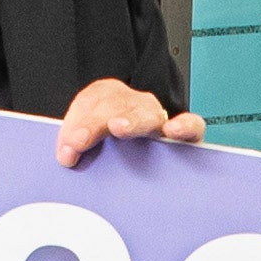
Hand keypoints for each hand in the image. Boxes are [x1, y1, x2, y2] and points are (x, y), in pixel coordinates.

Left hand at [53, 77, 206, 167]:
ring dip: (131, 120)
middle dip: (95, 122)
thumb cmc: (112, 150)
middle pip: (114, 105)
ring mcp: (159, 118)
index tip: (69, 145)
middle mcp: (135, 106)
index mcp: (108, 101)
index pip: (91, 100)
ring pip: (146, 113)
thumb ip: (77, 145)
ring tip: (118, 128)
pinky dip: (184, 125)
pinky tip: (172, 130)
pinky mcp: (186, 136)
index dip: (77, 121)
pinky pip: (192, 125)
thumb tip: (67, 156)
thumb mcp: (90, 143)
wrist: (149, 160)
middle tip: (79, 142)